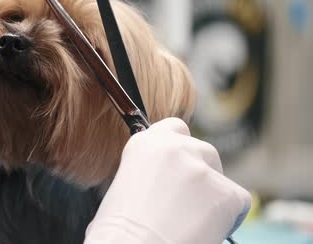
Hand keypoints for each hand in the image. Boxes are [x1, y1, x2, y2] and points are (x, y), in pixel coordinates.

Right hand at [85, 118, 250, 243]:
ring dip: (212, 196)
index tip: (180, 171)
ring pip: (221, 177)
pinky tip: (205, 230)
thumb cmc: (120, 231)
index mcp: (144, 144)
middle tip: (187, 205)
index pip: (175, 129)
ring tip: (191, 222)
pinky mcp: (224, 192)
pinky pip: (239, 201)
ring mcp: (200, 168)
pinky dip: (228, 217)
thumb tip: (166, 180)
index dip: (182, 151)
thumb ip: (149, 171)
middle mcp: (174, 147)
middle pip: (204, 151)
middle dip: (200, 175)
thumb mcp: (124, 185)